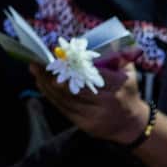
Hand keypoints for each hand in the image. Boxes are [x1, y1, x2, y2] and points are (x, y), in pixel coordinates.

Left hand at [30, 60, 148, 143]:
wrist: (132, 124)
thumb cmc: (127, 91)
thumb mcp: (128, 72)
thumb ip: (116, 55)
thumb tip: (92, 42)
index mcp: (118, 86)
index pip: (91, 74)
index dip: (72, 65)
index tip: (57, 54)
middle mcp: (106, 103)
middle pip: (73, 88)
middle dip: (53, 75)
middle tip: (37, 61)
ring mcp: (94, 116)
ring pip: (65, 99)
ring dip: (46, 83)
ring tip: (35, 69)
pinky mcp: (84, 125)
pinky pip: (62, 108)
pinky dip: (49, 95)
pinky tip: (40, 83)